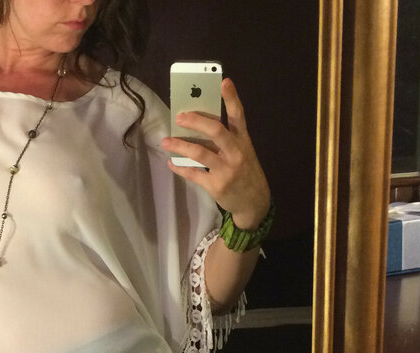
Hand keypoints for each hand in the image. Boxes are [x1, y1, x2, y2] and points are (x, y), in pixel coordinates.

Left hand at [162, 78, 270, 230]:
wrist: (254, 203)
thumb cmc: (245, 172)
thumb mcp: (243, 152)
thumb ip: (227, 139)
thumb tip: (200, 125)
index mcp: (243, 141)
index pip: (239, 115)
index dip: (232, 98)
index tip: (224, 81)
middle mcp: (236, 153)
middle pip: (216, 131)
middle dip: (196, 121)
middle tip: (179, 116)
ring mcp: (226, 170)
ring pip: (199, 153)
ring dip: (180, 146)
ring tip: (166, 141)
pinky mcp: (216, 186)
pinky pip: (193, 174)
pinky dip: (180, 168)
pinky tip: (171, 163)